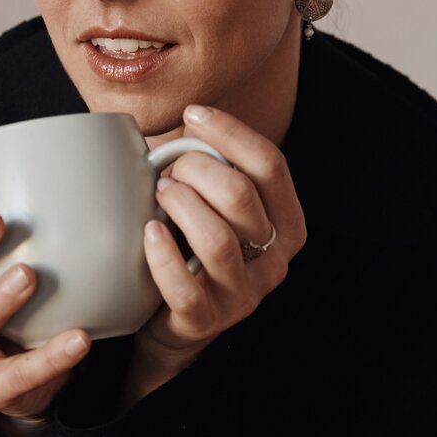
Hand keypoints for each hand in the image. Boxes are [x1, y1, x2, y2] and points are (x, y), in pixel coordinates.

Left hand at [124, 104, 307, 405]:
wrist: (176, 323)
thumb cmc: (195, 249)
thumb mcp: (217, 207)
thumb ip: (216, 170)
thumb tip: (190, 121)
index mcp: (287, 224)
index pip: (271, 166)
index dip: (231, 132)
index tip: (194, 114)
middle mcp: (274, 259)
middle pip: (241, 196)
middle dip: (196, 168)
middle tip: (167, 168)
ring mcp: (243, 293)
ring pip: (216, 239)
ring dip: (180, 204)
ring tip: (158, 193)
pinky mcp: (207, 320)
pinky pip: (185, 287)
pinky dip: (162, 254)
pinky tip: (148, 230)